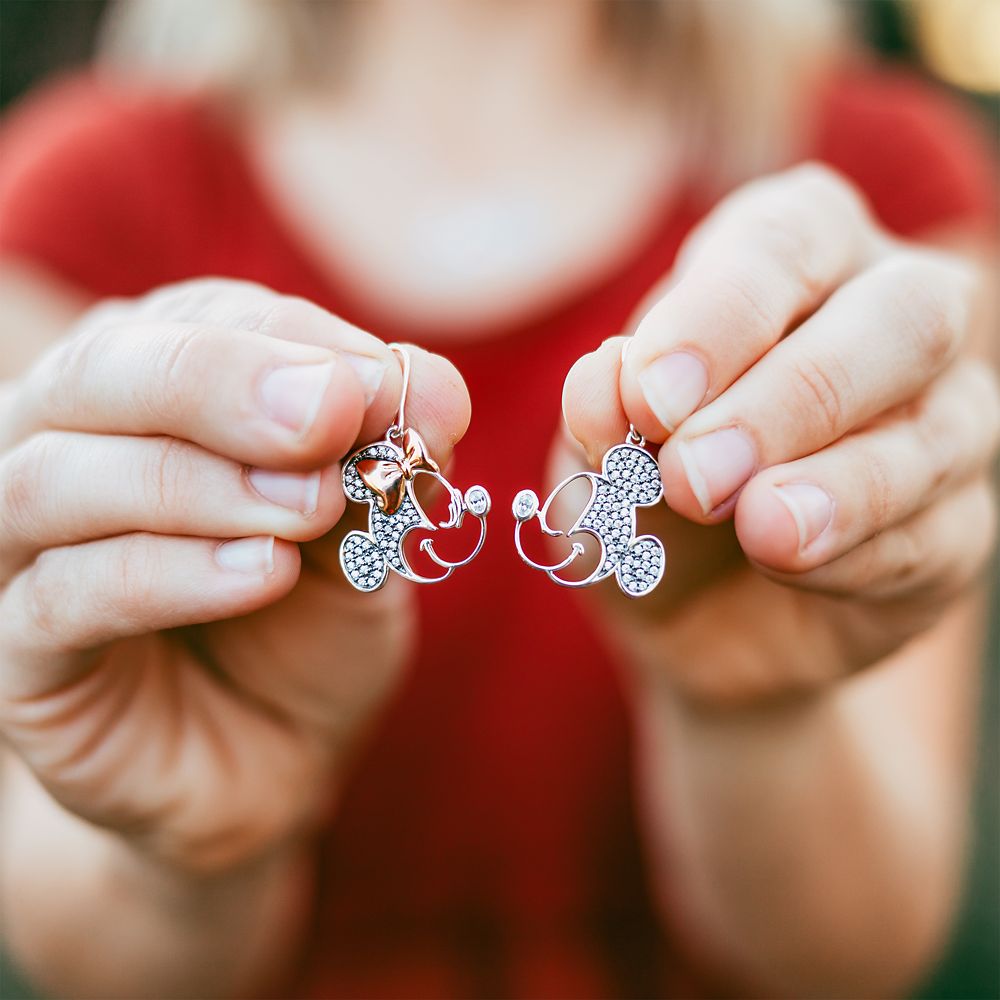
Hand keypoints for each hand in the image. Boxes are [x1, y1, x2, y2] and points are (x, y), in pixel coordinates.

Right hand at [0, 278, 469, 870]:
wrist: (276, 755)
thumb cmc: (313, 625)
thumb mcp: (367, 536)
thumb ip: (382, 463)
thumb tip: (434, 387)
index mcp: (158, 395)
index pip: (201, 321)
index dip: (294, 343)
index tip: (385, 384)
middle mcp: (71, 448)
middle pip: (101, 371)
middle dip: (225, 382)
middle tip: (332, 414)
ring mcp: (26, 551)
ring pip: (60, 478)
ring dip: (201, 481)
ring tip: (312, 509)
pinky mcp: (22, 655)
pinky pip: (63, 596)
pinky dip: (170, 572)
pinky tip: (265, 574)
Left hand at [562, 163, 997, 705]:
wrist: (682, 612)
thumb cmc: (642, 495)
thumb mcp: (596, 457)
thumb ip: (600, 419)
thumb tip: (605, 381)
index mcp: (789, 262)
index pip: (785, 240)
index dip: (720, 315)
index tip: (649, 398)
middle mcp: (886, 319)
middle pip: (903, 313)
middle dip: (792, 394)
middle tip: (692, 474)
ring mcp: (942, 422)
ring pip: (940, 425)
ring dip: (840, 482)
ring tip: (757, 528)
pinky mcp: (954, 528)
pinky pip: (934, 534)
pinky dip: (854, 554)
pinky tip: (786, 565)